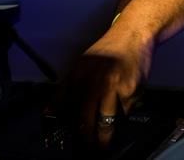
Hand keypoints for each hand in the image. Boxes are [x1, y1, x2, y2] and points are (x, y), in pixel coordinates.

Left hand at [67, 24, 154, 146]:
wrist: (132, 35)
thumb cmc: (109, 50)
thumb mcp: (82, 65)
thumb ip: (67, 89)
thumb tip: (50, 113)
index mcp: (76, 75)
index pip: (63, 108)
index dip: (63, 128)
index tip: (62, 141)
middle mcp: (92, 82)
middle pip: (84, 121)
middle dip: (85, 140)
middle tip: (87, 149)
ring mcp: (111, 87)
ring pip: (105, 123)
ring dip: (104, 138)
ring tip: (102, 146)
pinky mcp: (130, 91)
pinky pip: (125, 113)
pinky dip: (124, 116)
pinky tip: (124, 111)